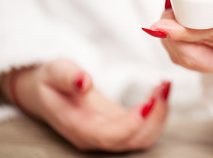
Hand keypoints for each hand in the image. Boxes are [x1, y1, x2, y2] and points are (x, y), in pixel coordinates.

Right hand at [1, 59, 170, 150]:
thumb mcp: (55, 71)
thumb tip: (84, 82)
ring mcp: (109, 133)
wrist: (48, 91)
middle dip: (154, 118)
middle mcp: (95, 136)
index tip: (147, 104)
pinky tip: (160, 91)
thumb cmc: (51, 80)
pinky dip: (156, 112)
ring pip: (142, 137)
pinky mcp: (119, 126)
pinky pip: (144, 127)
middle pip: (132, 141)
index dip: (129, 125)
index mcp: (78, 126)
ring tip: (164, 87)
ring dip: (159, 116)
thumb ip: (68, 77)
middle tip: (163, 87)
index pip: (107, 135)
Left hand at [143, 0, 212, 75]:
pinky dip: (178, 43)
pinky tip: (174, 27)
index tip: (161, 21)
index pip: (211, 39)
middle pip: (194, 59)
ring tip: (167, 18)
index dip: (183, 31)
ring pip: (189, 61)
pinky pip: (192, 58)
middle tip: (162, 15)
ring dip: (172, 42)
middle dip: (172, 38)